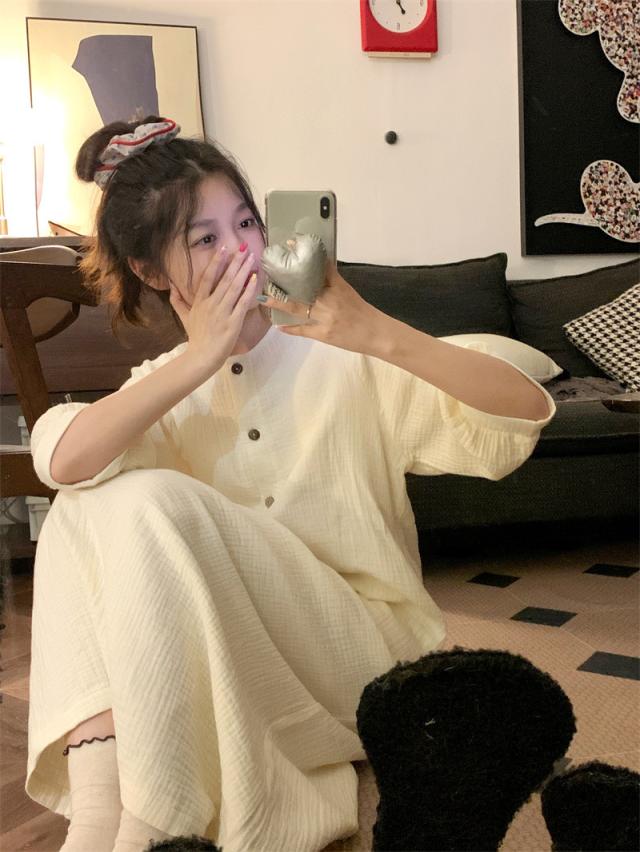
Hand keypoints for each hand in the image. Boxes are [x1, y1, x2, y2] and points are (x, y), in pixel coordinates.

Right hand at [169, 245, 260, 374]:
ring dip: (243, 271)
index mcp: (200, 301)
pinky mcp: (233, 321)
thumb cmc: (196, 337)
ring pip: (234, 287)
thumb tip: (170, 285)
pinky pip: (242, 302)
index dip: (216, 261)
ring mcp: (223, 312)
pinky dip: (249, 290)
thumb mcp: (184, 317)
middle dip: (235, 261)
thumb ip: (177, 300)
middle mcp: (211, 304)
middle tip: (243, 247)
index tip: (223, 247)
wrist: (202, 356)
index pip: (208, 277)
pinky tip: (255, 278)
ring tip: (251, 257)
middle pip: (224, 279)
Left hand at [261, 247, 383, 354]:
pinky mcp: (324, 334)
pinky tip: (279, 325)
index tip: (290, 245)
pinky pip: (303, 330)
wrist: (376, 334)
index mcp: (337, 286)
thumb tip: (317, 267)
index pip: (320, 268)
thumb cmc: (362, 312)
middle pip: (303, 287)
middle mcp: (330, 300)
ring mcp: (325, 317)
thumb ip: (332, 280)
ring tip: (264, 299)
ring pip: (298, 308)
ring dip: (280, 304)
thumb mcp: (348, 291)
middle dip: (285, 281)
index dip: (304, 257)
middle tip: (268, 274)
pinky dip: (290, 328)